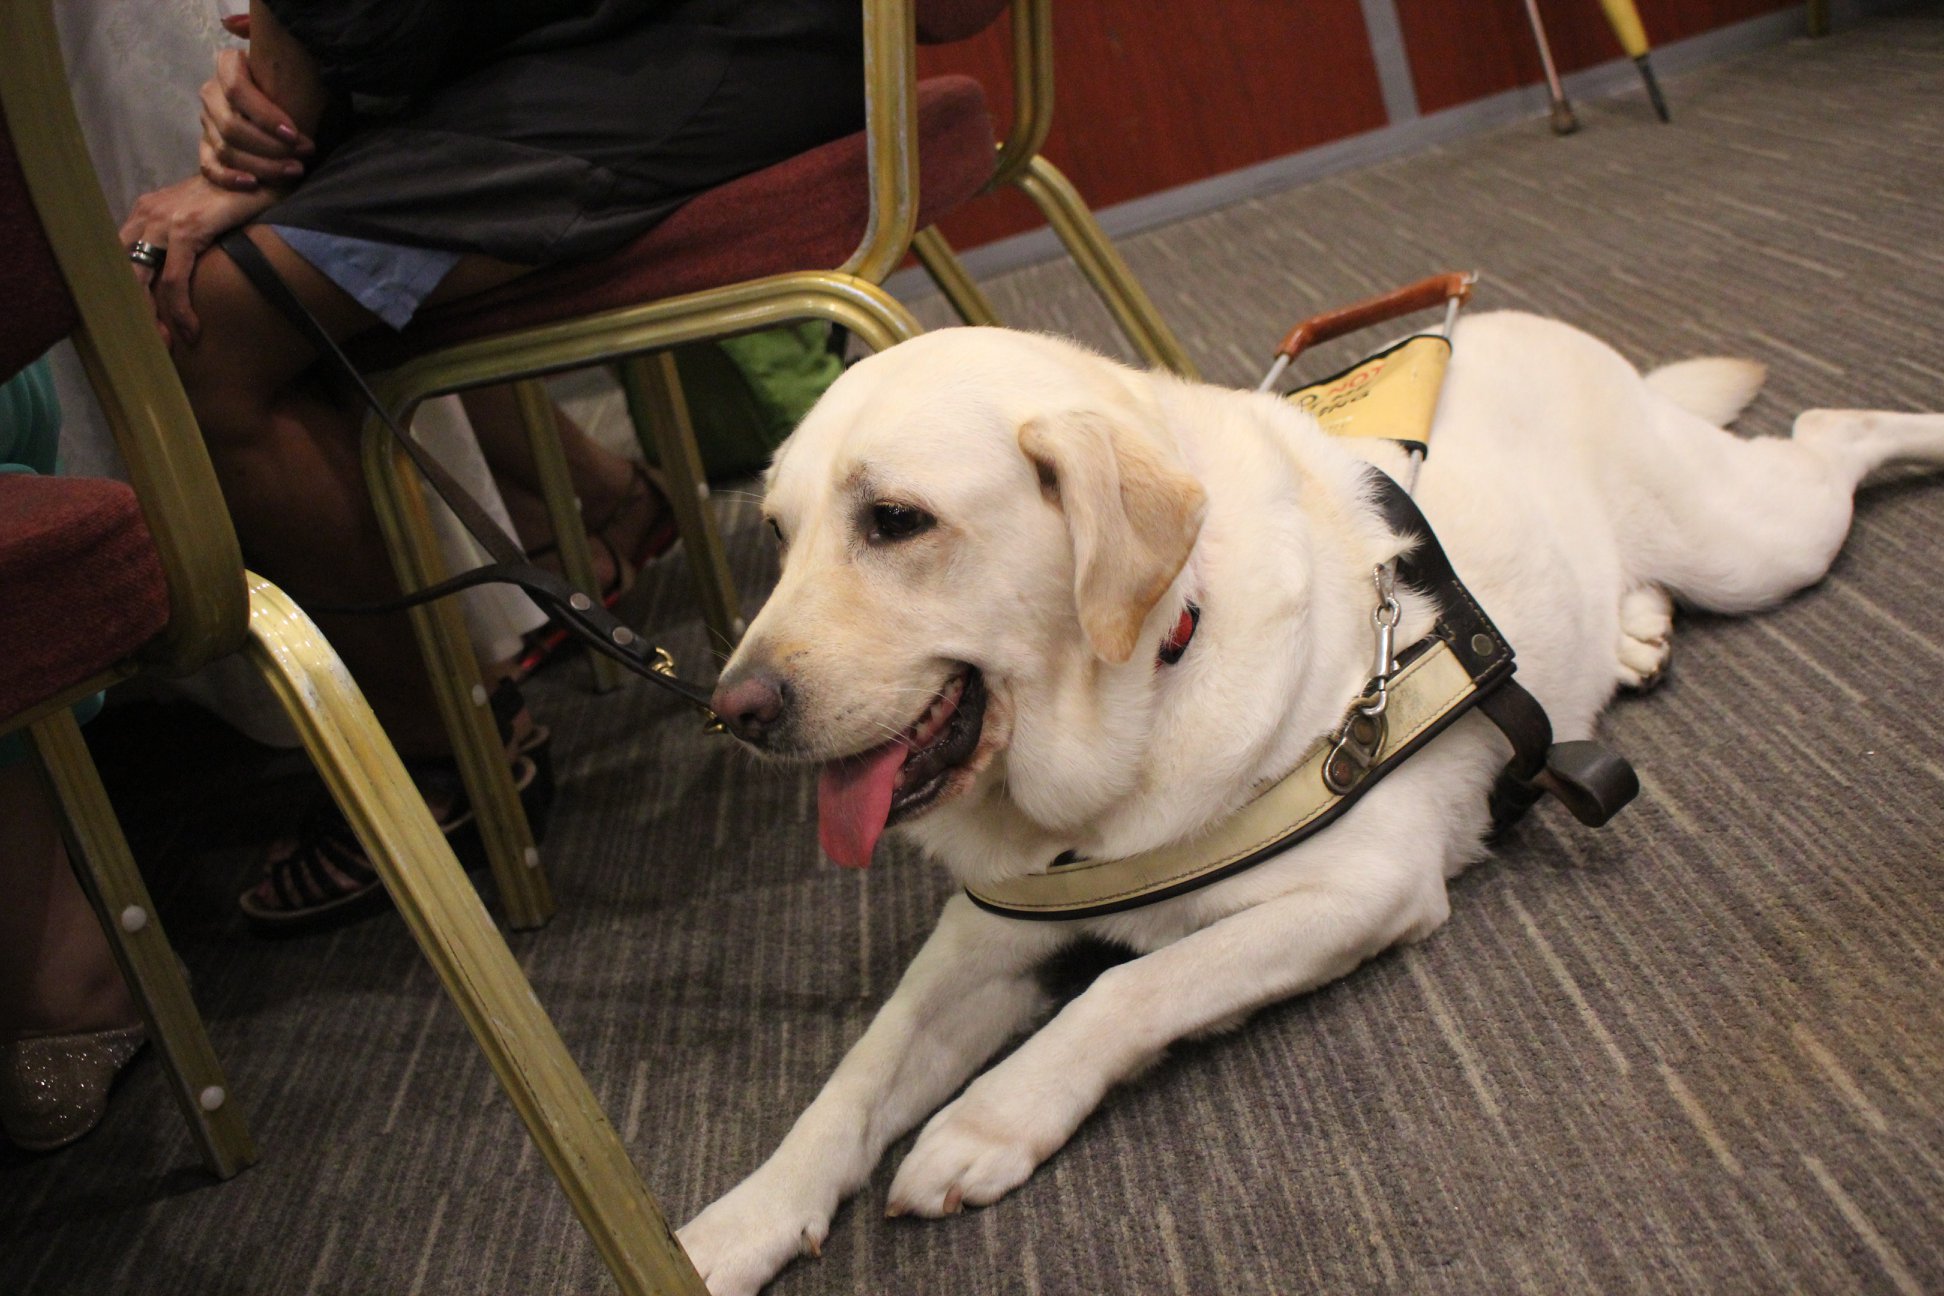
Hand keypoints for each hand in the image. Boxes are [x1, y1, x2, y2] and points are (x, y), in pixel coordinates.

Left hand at [119, 176, 277, 345]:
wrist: (261, 169)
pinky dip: (180, 309)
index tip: (145, 322)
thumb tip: (185, 271)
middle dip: (133, 310)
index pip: (122, 257)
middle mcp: (146, 213)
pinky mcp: (186, 229)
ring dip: (153, 316)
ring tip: (167, 342)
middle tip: (152, 341)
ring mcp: (163, 220)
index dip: (128, 293)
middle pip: (123, 270)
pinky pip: (174, 279)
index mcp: (146, 211)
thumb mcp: (202, 216)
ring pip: (142, 279)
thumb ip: (185, 238)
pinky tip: (191, 330)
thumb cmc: (238, 196)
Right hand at [199, 48, 313, 191]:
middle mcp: (213, 93)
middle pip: (231, 125)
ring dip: (262, 165)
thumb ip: (264, 42)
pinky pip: (209, 167)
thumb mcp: (290, 64)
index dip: (265, 115)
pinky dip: (229, 178)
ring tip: (295, 170)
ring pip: (225, 149)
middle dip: (271, 146)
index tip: (295, 133)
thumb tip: (230, 24)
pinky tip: (253, 183)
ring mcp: (207, 122)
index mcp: (228, 66)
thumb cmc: (295, 85)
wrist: (293, 113)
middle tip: (304, 155)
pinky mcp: (207, 148)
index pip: (236, 89)